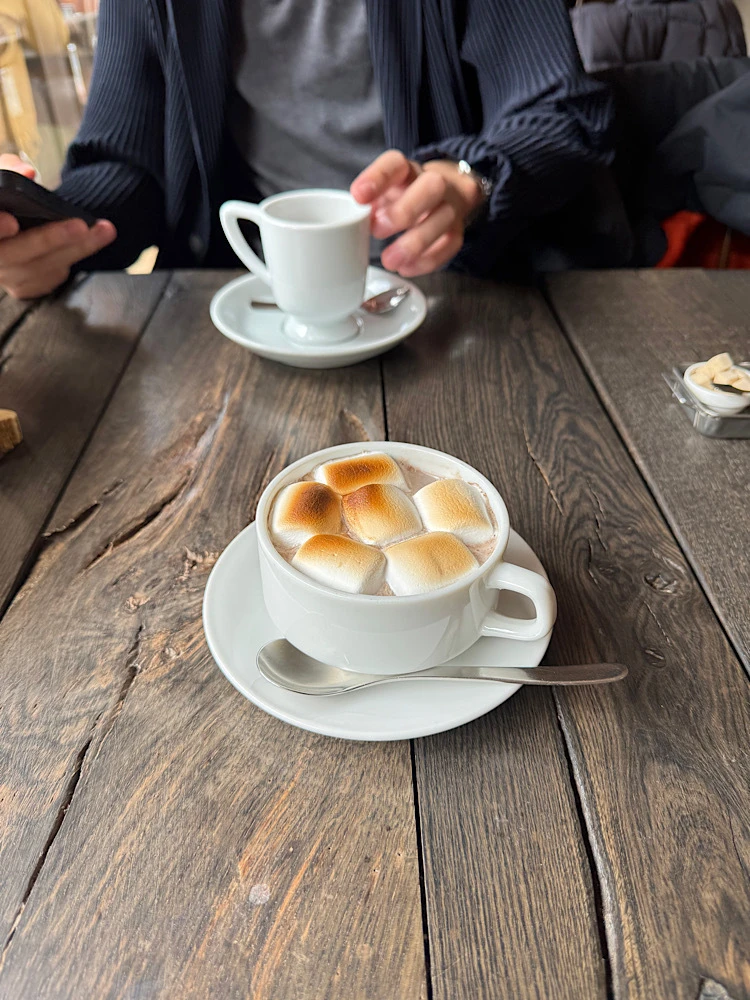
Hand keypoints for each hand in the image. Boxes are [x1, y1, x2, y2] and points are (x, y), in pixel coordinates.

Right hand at [0, 154, 116, 298]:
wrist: (6, 233)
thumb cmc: (3, 203)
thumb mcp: (0, 179)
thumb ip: (9, 170)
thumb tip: (28, 172)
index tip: (11, 222)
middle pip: (15, 254)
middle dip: (49, 239)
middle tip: (80, 226)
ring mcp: (5, 276)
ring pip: (40, 267)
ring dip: (76, 248)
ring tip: (104, 230)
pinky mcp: (23, 289)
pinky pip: (50, 277)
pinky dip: (71, 258)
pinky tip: (89, 241)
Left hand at [350, 149, 483, 276]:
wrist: (443, 196)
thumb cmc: (404, 196)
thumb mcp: (383, 193)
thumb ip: (370, 205)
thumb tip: (356, 224)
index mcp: (408, 170)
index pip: (395, 164)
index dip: (377, 178)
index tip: (358, 196)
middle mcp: (434, 183)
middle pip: (431, 187)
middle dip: (404, 211)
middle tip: (377, 231)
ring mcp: (450, 206)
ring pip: (443, 218)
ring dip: (415, 243)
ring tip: (389, 261)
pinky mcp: (457, 231)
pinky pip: (449, 244)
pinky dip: (427, 260)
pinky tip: (407, 267)